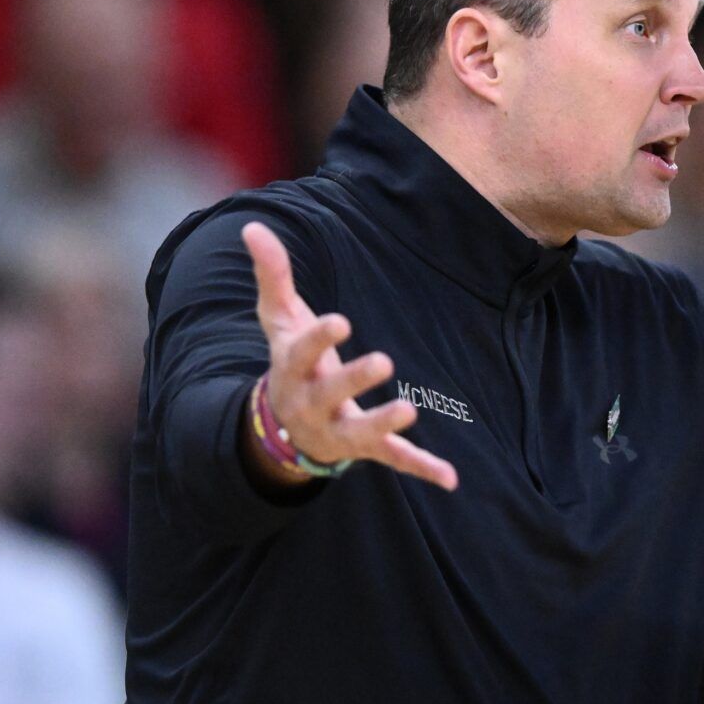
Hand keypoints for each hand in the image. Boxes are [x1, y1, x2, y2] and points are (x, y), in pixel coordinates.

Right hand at [243, 222, 458, 490]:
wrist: (285, 425)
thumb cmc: (291, 360)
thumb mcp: (278, 319)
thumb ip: (273, 276)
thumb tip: (252, 226)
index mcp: (294, 369)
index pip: (302, 353)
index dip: (319, 339)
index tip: (341, 321)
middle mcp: (313, 404)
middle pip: (331, 394)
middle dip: (354, 380)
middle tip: (384, 361)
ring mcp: (339, 430)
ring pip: (361, 433)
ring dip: (384, 424)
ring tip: (409, 411)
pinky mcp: (368, 449)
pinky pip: (395, 461)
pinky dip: (422, 468)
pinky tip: (451, 478)